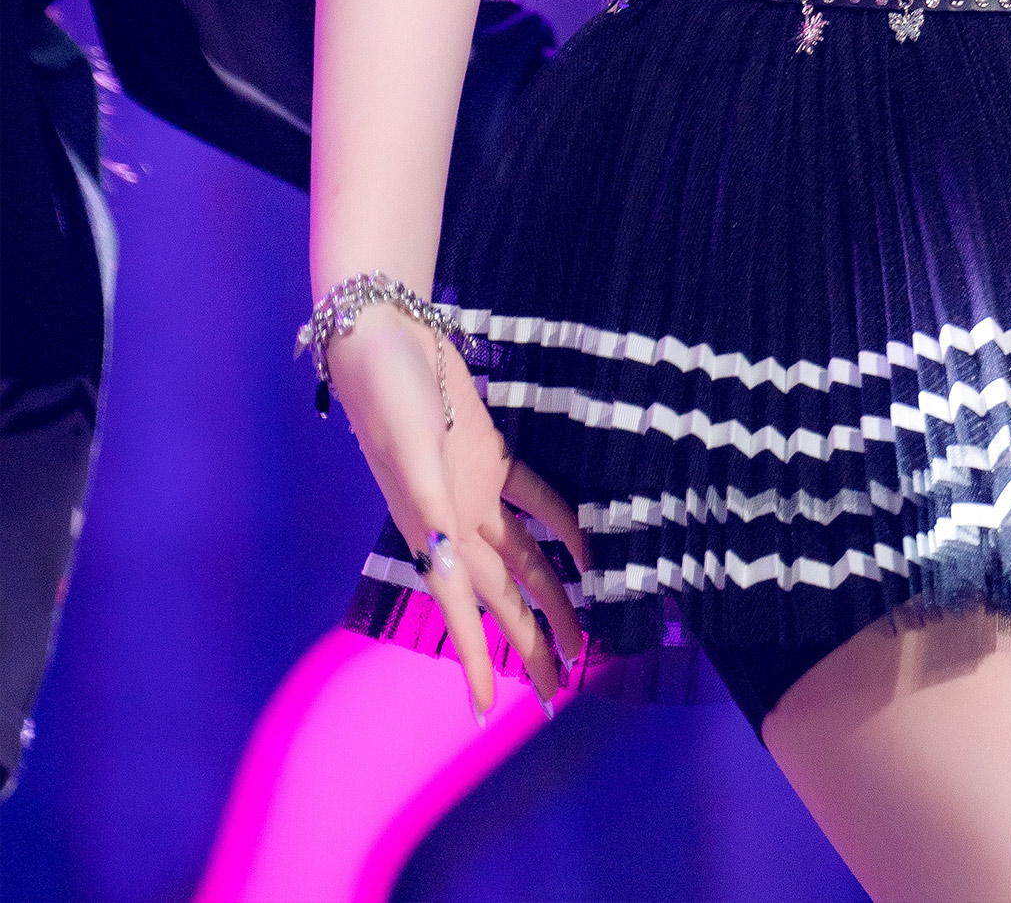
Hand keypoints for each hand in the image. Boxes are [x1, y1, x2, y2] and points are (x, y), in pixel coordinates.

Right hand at [328, 306, 586, 719]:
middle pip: (500, 597)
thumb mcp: (410, 453)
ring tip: (579, 642)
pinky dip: (560, 528)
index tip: (490, 709)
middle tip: (561, 690)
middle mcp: (454, 522)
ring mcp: (473, 491)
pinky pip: (532, 503)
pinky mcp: (488, 458)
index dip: (475, 657)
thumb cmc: (392, 396)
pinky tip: (587, 552)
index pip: (460, 607)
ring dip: (548, 598)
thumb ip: (430, 509)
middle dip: (528, 642)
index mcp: (431, 530)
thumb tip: (445, 564)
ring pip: (520, 560)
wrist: (386, 337)